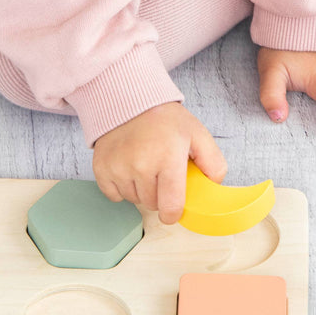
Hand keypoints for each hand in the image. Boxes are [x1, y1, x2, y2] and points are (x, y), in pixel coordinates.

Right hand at [91, 102, 226, 224]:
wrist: (129, 101)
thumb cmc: (165, 120)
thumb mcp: (198, 134)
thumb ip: (214, 163)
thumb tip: (214, 188)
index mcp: (168, 158)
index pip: (171, 205)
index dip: (173, 214)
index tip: (173, 211)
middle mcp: (141, 165)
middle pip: (152, 204)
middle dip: (159, 195)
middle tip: (160, 173)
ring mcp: (118, 167)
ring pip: (133, 200)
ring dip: (140, 190)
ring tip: (144, 167)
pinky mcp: (101, 168)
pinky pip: (114, 195)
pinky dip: (121, 187)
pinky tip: (128, 169)